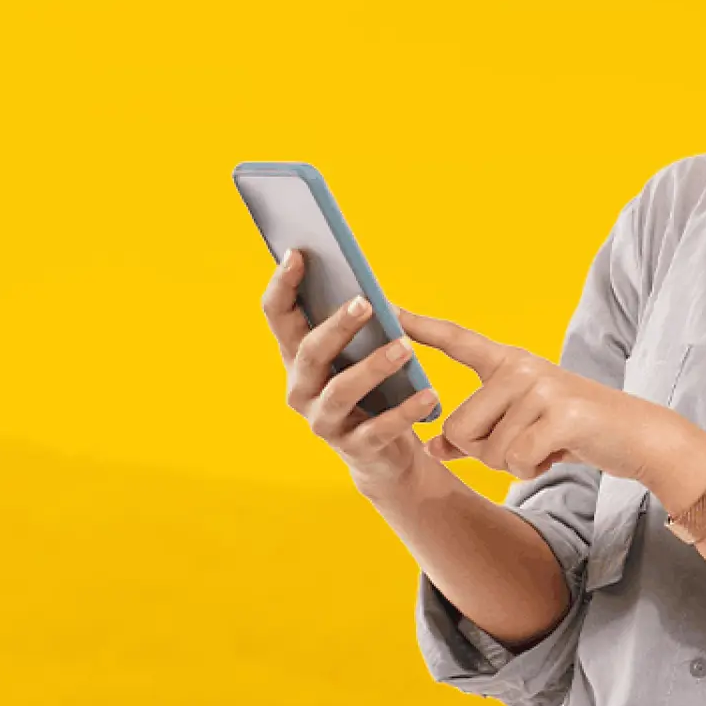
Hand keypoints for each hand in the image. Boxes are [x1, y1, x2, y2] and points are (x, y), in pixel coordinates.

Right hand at [260, 250, 443, 494]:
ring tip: (404, 348)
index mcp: (296, 356)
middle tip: (365, 302)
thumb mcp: (356, 353)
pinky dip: (405, 411)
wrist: (382, 452)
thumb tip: (367, 287)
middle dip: (336, 326)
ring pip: (341, 390)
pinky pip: (379, 428)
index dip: (282, 285)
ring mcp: (324, 421)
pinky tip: (428, 394)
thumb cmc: (369, 387)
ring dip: (373, 366)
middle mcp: (300, 388)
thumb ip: (353, 321)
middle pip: (310, 352)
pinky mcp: (355, 447)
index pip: (277, 316)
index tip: (298, 253)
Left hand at [400, 309, 695, 484]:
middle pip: (458, 428)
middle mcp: (520, 367)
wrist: (637, 436)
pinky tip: (557, 454)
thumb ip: (476, 436)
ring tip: (545, 445)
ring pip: (487, 450)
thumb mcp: (520, 428)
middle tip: (526, 443)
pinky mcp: (559, 414)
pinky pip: (517, 460)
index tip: (389, 307)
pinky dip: (533, 470)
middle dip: (486, 453)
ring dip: (513, 464)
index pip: (458, 340)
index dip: (422, 326)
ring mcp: (540, 387)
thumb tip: (431, 449)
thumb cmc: (572, 432)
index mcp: (508, 362)